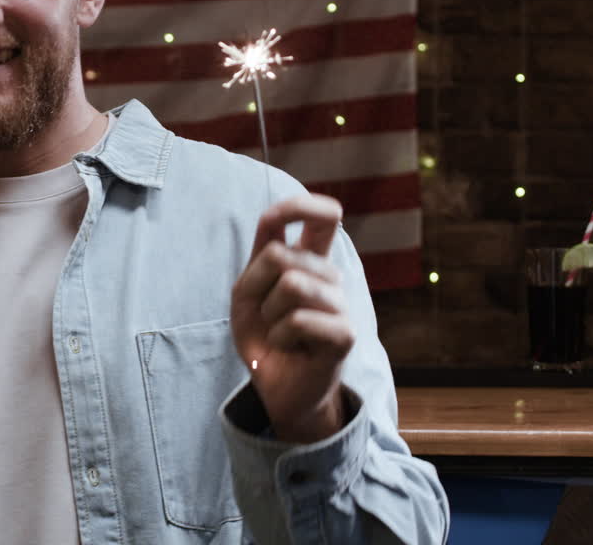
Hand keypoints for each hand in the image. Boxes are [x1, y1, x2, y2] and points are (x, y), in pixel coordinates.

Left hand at [230, 194, 353, 442]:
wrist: (275, 386)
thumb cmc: (263, 336)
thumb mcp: (247, 294)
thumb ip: (260, 261)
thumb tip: (276, 232)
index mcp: (309, 262)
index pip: (321, 219)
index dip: (300, 206)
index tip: (277, 215)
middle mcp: (330, 277)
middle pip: (280, 255)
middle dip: (256, 286)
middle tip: (264, 315)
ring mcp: (341, 303)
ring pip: (291, 284)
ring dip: (269, 314)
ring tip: (278, 331)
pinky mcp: (345, 333)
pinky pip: (300, 318)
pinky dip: (280, 335)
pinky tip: (289, 346)